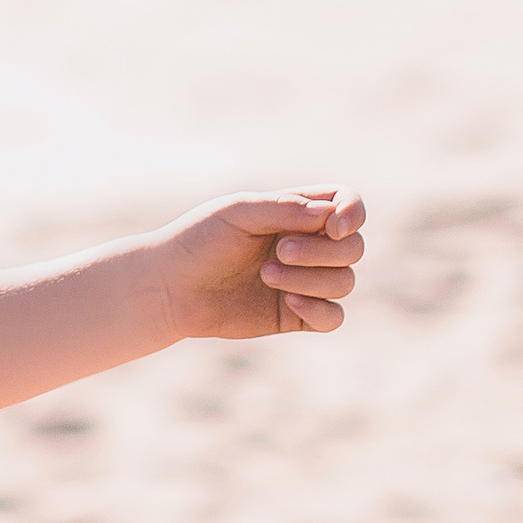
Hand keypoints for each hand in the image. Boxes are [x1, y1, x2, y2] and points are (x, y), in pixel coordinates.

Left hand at [150, 186, 366, 337]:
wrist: (169, 287)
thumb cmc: (198, 241)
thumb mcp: (236, 212)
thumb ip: (284, 207)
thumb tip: (329, 214)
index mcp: (297, 213)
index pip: (346, 204)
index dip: (353, 213)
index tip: (335, 226)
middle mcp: (308, 245)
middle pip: (353, 247)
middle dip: (322, 251)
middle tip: (278, 251)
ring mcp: (305, 281)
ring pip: (345, 281)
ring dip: (311, 279)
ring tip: (265, 275)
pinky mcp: (295, 315)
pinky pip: (333, 317)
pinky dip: (320, 310)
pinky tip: (290, 303)